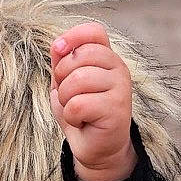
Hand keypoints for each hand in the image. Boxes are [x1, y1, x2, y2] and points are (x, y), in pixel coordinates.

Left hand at [49, 24, 135, 180]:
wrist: (95, 148)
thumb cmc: (81, 113)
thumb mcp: (65, 83)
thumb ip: (62, 61)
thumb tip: (58, 44)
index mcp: (107, 58)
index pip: (94, 32)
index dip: (73, 37)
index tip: (58, 51)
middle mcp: (118, 69)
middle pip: (80, 56)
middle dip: (62, 76)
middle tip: (68, 95)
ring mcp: (121, 88)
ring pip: (77, 80)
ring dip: (65, 98)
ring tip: (76, 109)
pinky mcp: (117, 109)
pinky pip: (78, 104)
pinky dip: (72, 115)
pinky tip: (83, 121)